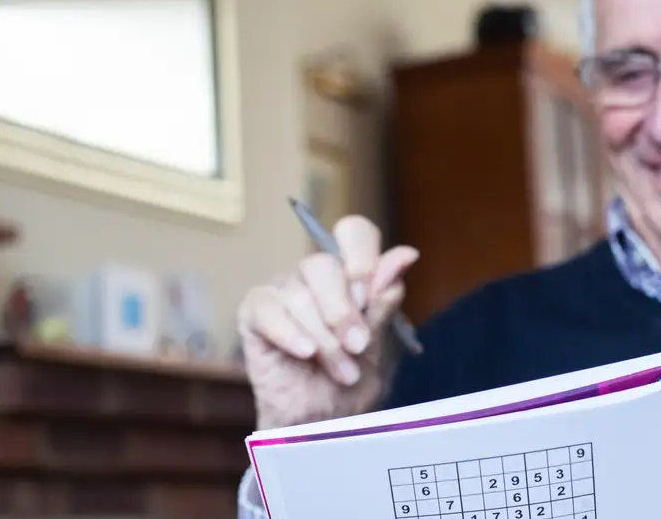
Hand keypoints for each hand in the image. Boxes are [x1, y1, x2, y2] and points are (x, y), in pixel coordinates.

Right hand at [238, 215, 418, 427]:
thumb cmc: (348, 385)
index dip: (362, 258)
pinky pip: (269, 309)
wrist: (318, 427)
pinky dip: (291, 333)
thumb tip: (405, 255)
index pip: (353, 233)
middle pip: (323, 264)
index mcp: (349, 275)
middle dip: (343, 312)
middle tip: (357, 346)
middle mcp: (314, 277)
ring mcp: (282, 292)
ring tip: (341, 372)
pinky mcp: (255, 313)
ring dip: (324, 339)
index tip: (369, 295)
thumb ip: (383, 302)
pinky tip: (305, 354)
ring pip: (300, 293)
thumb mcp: (377, 347)